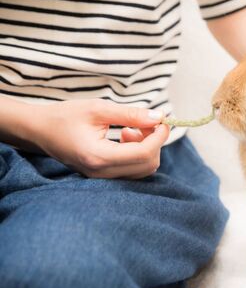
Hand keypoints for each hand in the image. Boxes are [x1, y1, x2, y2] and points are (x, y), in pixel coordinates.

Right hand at [31, 99, 169, 178]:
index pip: (144, 153)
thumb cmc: (65, 116)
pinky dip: (138, 154)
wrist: (40, 130)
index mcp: (99, 157)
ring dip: (146, 148)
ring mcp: (102, 178)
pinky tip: (125, 138)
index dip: (160, 136)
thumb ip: (130, 114)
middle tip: (143, 122)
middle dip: (154, 142)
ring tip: (129, 129)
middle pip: (148, 165)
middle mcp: (102, 173)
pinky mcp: (103, 176)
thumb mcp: (98, 108)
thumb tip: (159, 117)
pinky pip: (132, 170)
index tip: (163, 119)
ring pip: (143, 170)